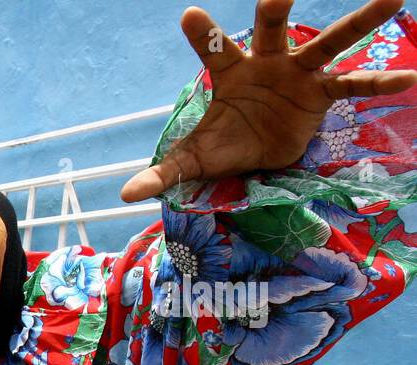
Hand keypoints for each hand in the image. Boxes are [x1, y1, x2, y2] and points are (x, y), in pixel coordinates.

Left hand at [121, 0, 416, 201]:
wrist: (257, 155)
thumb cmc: (225, 144)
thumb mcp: (193, 162)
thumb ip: (163, 173)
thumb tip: (126, 194)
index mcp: (230, 73)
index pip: (213, 49)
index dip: (203, 34)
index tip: (190, 16)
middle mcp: (267, 62)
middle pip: (272, 26)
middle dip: (277, 3)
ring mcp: (299, 74)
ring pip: (328, 41)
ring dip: (359, 20)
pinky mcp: (322, 93)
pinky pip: (353, 84)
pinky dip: (380, 82)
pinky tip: (408, 79)